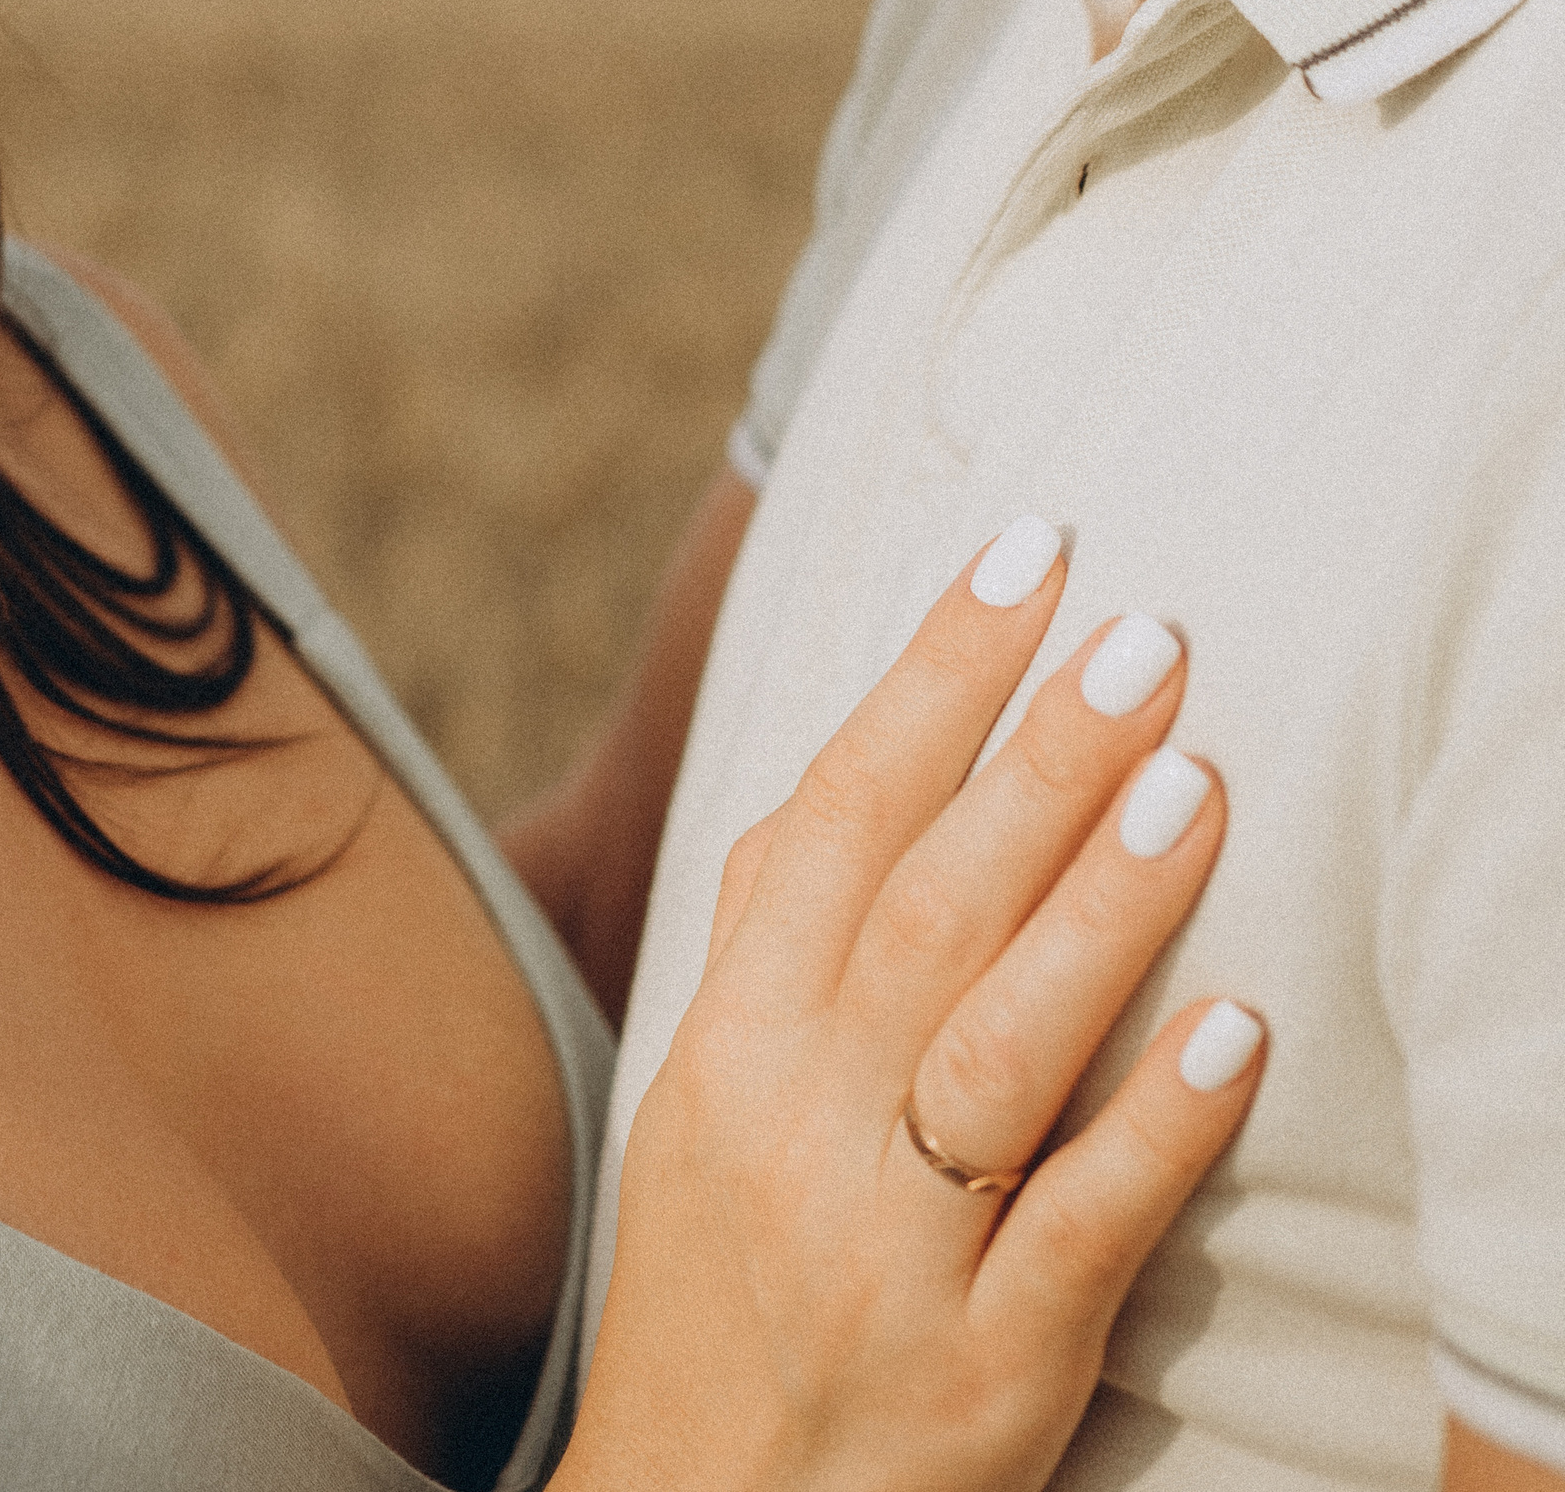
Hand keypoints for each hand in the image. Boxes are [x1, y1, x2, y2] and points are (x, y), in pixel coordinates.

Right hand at [566, 525, 1260, 1491]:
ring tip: (1197, 778)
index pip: (832, 814)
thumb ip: (762, 945)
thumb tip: (831, 774)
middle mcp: (793, 1125)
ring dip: (1100, 905)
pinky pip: (1077, 1230)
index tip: (1025, 556)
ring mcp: (887, 1250)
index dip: (931, 676)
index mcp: (726, 1040)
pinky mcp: (984, 1372)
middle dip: (1038, 755)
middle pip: (924, 903)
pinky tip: (1235, 1029)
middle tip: (1147, 632)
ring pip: (996, 1044)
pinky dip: (1152, 1126)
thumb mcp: (693, 1105)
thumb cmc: (711, 1294)